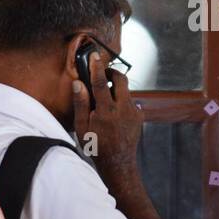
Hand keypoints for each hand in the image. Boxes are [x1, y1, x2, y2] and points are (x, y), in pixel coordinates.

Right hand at [73, 53, 142, 179]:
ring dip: (116, 89)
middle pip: (121, 79)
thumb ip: (81, 104)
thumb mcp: (83, 127)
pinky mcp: (140, 116)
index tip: (95, 56)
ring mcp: (134, 112)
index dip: (97, 67)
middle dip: (112, 72)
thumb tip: (78, 84)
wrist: (118, 163)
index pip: (101, 82)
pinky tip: (114, 113)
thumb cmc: (96, 146)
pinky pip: (131, 101)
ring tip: (105, 101)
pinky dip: (122, 101)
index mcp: (106, 111)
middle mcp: (123, 109)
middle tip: (103, 74)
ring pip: (126, 91)